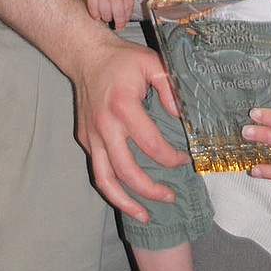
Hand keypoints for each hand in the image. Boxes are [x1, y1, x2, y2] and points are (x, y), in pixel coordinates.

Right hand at [72, 28, 186, 221]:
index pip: (151, 145)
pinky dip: (111, 189)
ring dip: (125, 202)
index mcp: (124, 107)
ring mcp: (92, 136)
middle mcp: (105, 126)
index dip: (171, 159)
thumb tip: (182, 115)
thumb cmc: (122, 59)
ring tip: (145, 215)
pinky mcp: (85, 139)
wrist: (86, 55)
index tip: (184, 160)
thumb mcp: (152, 62)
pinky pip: (98, 170)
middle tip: (170, 197)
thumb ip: (170, 87)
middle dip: (151, 190)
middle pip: (127, 171)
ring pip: (105, 180)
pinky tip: (125, 197)